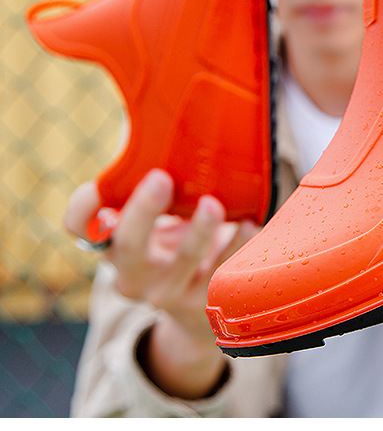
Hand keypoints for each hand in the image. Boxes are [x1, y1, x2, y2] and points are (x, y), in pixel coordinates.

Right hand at [64, 169, 258, 397]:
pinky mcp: (203, 303)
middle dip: (144, 211)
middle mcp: (132, 273)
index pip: (81, 229)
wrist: (195, 308)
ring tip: (213, 205)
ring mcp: (167, 292)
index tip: (96, 187)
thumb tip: (160, 128)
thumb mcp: (153, 222)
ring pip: (182, 262)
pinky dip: (236, 246)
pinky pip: (222, 274)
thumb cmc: (171, 246)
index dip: (82, 209)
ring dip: (198, 232)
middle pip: (127, 246)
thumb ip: (149, 189)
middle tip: (161, 177)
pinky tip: (248, 224)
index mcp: (113, 244)